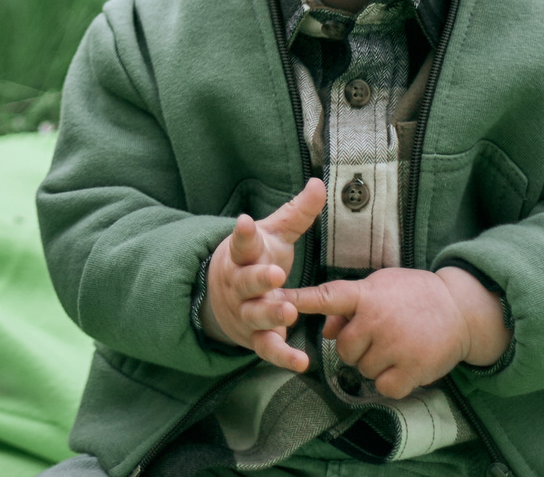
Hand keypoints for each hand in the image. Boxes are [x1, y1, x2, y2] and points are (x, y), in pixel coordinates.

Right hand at [203, 179, 325, 372]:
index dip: (244, 233)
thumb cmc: (256, 261)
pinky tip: (301, 361)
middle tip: (275, 275)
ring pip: (255, 315)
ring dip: (270, 314)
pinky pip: (268, 349)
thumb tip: (320, 183)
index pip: (241, 242)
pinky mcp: (256, 338)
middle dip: (259, 279)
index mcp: (242, 255)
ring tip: (288, 311)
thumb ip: (296, 213)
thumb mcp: (273, 236)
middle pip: (245, 282)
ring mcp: (246, 313)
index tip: (246, 222)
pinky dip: (283, 356)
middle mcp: (239, 285)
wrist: (224, 300)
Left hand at [281, 265, 507, 398]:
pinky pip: (384, 387)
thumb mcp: (379, 287)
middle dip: (354, 347)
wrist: (460, 309)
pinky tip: (404, 365)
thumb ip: (349, 304)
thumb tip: (326, 329)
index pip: (326, 296)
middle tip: (377, 336)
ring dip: (373, 364)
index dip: (298, 300)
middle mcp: (376, 319)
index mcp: (366, 294)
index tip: (272, 299)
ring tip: (395, 346)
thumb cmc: (413, 295)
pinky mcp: (412, 369)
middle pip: (342, 348)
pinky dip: (391, 382)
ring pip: (362, 369)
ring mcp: (394, 345)